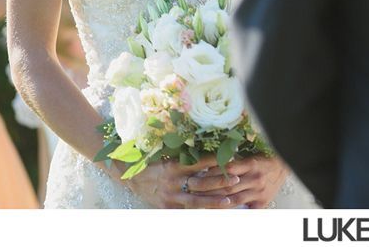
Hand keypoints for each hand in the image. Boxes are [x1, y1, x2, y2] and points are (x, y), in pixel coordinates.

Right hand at [119, 155, 234, 208]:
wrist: (132, 178)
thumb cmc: (155, 165)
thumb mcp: (170, 158)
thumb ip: (187, 159)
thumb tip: (211, 156)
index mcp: (174, 166)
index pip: (199, 162)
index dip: (215, 160)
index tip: (230, 156)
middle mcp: (173, 182)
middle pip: (200, 183)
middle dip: (219, 181)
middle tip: (236, 179)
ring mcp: (170, 197)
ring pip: (195, 201)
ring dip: (213, 201)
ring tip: (229, 201)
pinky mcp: (167, 208)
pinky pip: (186, 211)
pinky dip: (200, 212)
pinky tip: (213, 212)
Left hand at [187, 155, 289, 208]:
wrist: (284, 166)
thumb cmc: (264, 160)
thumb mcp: (251, 156)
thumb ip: (235, 162)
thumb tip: (211, 166)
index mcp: (252, 164)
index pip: (227, 169)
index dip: (211, 172)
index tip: (198, 173)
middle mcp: (255, 178)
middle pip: (227, 186)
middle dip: (208, 188)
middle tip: (192, 188)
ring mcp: (258, 192)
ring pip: (232, 199)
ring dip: (215, 201)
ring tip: (200, 201)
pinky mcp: (261, 203)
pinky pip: (243, 209)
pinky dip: (231, 210)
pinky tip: (219, 210)